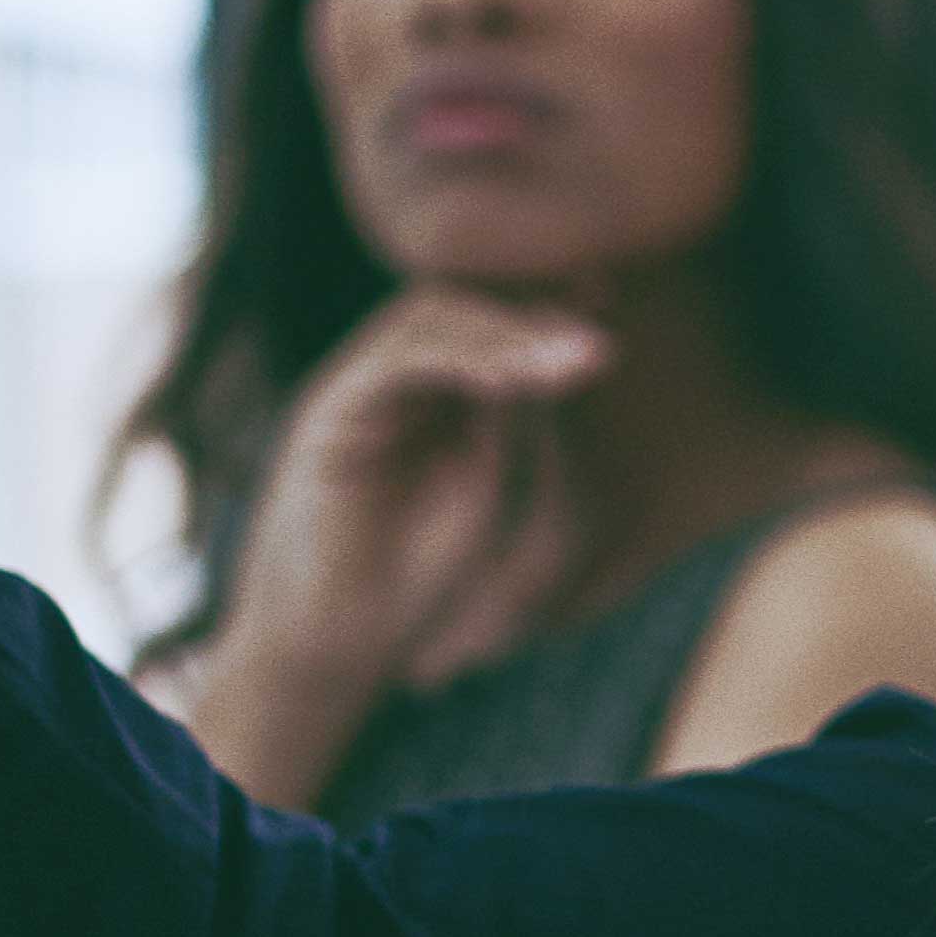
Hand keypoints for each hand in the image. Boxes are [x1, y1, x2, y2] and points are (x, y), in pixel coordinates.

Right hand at [176, 287, 612, 787]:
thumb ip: (512, 417)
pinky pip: (395, 363)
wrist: (337, 642)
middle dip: (532, 306)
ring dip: (508, 332)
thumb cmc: (411, 574)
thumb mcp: (484, 480)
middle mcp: (387, 379)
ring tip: (576, 354)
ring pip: (427, 320)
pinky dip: (458, 360)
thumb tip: (564, 348)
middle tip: (601, 315)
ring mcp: (354, 390)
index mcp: (426, 392)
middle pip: (458, 304)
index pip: (483, 318)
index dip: (543, 303)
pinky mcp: (328, 414)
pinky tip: (513, 379)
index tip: (607, 294)